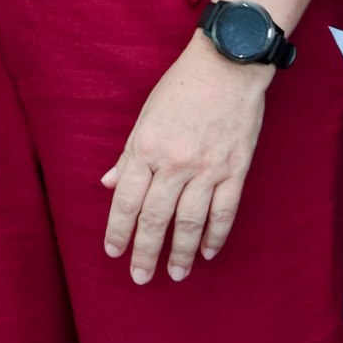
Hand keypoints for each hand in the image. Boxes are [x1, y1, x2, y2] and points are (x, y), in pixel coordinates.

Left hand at [100, 32, 271, 284]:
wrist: (228, 66)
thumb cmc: (182, 87)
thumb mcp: (146, 116)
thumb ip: (128, 155)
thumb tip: (108, 184)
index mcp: (147, 148)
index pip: (126, 200)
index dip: (118, 230)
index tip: (113, 252)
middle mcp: (175, 163)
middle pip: (155, 217)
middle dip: (145, 251)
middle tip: (139, 277)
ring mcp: (207, 168)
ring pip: (189, 222)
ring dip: (180, 252)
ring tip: (175, 274)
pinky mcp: (235, 169)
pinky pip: (224, 212)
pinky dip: (215, 236)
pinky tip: (206, 252)